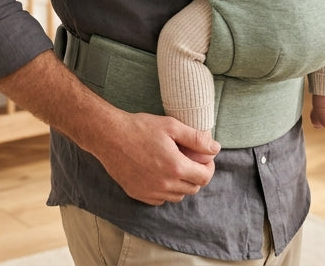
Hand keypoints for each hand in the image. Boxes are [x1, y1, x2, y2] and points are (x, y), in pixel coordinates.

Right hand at [91, 111, 219, 205]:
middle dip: (196, 175)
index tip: (203, 158)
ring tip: (174, 166)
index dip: (208, 167)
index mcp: (176, 167)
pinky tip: (159, 174)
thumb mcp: (171, 126)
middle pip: (193, 188)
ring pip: (177, 196)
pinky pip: (160, 199)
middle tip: (189, 160)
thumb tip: (215, 148)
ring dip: (181, 184)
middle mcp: (165, 184)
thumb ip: (196, 138)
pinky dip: (165, 191)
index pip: (204, 177)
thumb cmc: (140, 127)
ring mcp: (150, 191)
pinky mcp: (138, 194)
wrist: (109, 136)